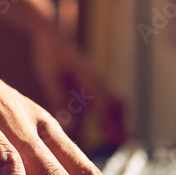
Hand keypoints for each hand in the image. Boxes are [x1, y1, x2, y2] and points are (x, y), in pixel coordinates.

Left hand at [29, 19, 125, 146]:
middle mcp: (95, 79)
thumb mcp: (51, 78)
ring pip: (111, 100)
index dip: (112, 124)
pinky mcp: (88, 80)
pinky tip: (103, 123)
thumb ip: (60, 100)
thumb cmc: (50, 53)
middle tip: (125, 142)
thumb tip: (69, 126)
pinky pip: (102, 97)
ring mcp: (93, 79)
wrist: (51, 32)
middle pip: (115, 103)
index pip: (104, 105)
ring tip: (119, 137)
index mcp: (89, 78)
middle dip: (120, 121)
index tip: (119, 140)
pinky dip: (106, 111)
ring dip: (115, 116)